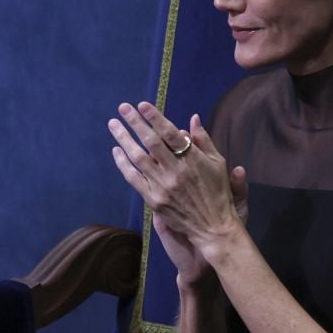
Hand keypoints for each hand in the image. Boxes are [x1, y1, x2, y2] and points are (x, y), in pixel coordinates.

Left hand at [109, 103, 245, 272]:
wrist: (213, 228)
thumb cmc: (218, 192)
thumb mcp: (217, 163)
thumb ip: (203, 140)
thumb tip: (192, 118)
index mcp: (193, 160)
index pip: (170, 134)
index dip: (155, 118)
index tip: (142, 104)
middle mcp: (176, 172)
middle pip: (151, 142)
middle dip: (135, 122)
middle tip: (123, 107)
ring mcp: (163, 186)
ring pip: (138, 158)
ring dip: (124, 139)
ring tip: (113, 124)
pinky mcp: (154, 200)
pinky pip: (133, 178)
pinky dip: (122, 164)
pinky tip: (116, 151)